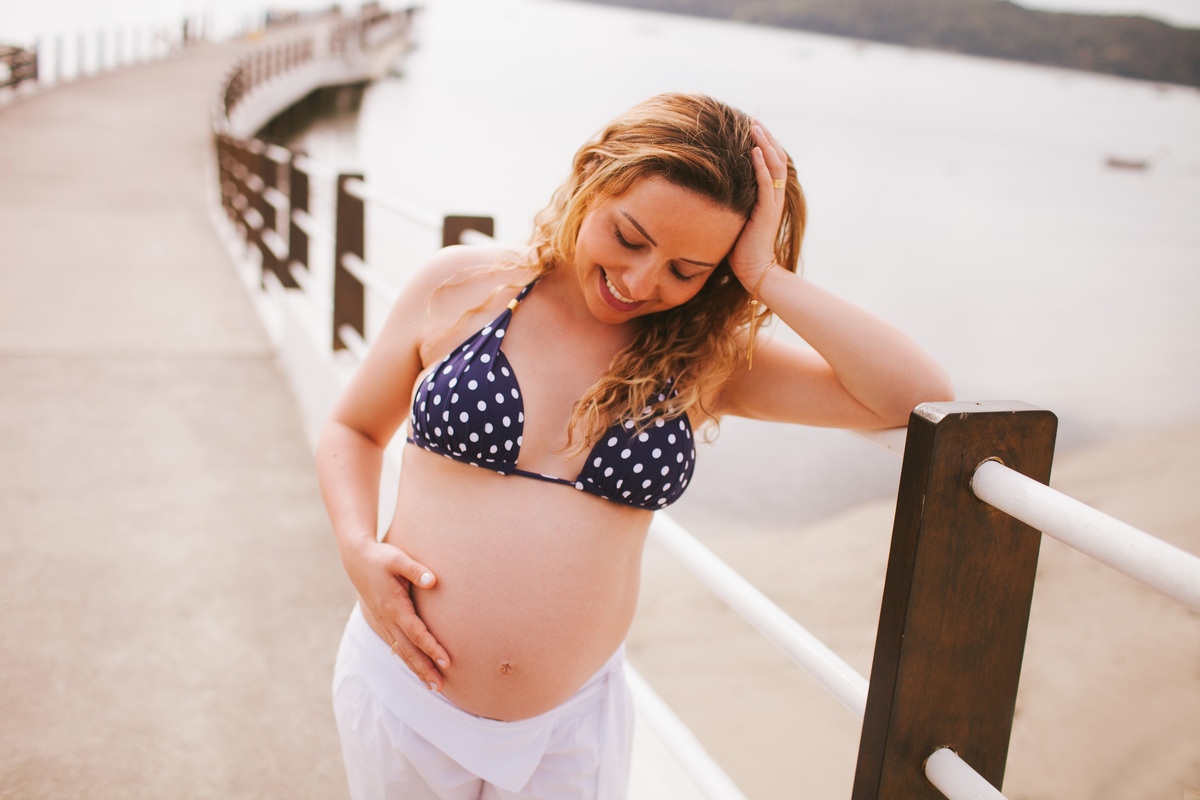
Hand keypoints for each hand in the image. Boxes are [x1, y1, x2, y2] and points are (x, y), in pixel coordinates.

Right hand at [346, 538, 450, 691]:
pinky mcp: (382, 622)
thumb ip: (416, 570)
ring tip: (432, 685)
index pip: (416, 633)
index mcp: (394, 606)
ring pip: (401, 651)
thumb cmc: (381, 557)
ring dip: (416, 669)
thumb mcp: (398, 559)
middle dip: (424, 669)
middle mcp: (387, 619)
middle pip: (408, 650)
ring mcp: (383, 622)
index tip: (447, 662)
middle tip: (440, 687)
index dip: (431, 648)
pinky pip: (395, 646)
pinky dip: (406, 659)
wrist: (356, 559)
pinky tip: (415, 669)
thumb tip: (433, 580)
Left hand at [728, 122, 789, 289]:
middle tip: (755, 120)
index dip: (765, 144)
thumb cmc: (740, 248)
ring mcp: (773, 204)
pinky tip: (754, 151)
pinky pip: (768, 184)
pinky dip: (762, 166)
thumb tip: (714, 188)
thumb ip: (733, 200)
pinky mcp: (767, 212)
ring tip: (756, 127)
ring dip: (765, 145)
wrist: (753, 270)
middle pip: (777, 159)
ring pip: (775, 166)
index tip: (753, 127)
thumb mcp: (735, 217)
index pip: (772, 164)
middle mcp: (775, 197)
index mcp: (769, 197)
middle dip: (766, 138)